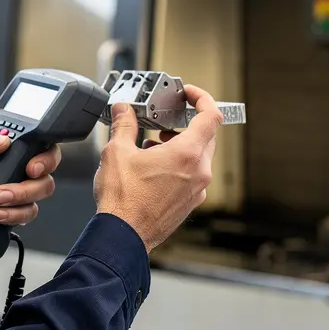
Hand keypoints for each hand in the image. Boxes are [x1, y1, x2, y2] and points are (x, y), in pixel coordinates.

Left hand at [0, 130, 62, 254]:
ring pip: (37, 197)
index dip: (44, 155)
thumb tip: (2, 141)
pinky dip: (14, 217)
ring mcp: (10, 195)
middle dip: (32, 183)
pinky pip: (25, 217)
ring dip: (20, 201)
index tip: (32, 165)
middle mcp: (9, 172)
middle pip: (44, 174)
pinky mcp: (8, 216)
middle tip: (5, 188)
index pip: (34, 146)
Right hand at [94, 84, 223, 252]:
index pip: (211, 116)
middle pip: (206, 136)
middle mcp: (199, 172)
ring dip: (179, 146)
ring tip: (152, 147)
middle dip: (185, 125)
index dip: (203, 99)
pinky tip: (153, 169)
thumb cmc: (123, 199)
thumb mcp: (117, 152)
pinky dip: (178, 166)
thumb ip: (124, 125)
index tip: (190, 95)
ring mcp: (197, 190)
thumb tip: (122, 111)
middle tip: (164, 122)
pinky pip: (192, 176)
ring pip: (198, 157)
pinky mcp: (189, 203)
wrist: (123, 234)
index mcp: (187, 154)